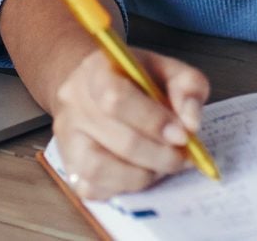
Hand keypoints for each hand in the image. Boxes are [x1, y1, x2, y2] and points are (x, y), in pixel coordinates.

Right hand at [50, 46, 209, 199]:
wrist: (98, 86)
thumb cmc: (136, 78)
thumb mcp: (168, 69)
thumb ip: (187, 87)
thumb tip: (190, 123)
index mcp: (96, 70)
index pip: (115, 98)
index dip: (153, 121)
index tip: (182, 135)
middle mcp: (74, 103)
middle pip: (118, 139)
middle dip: (159, 155)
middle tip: (183, 157)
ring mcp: (66, 136)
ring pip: (100, 170)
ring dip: (141, 175)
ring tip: (160, 166)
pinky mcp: (67, 163)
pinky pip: (91, 188)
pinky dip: (121, 187)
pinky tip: (139, 172)